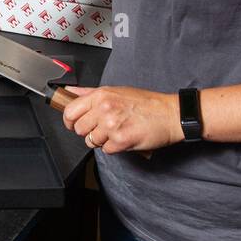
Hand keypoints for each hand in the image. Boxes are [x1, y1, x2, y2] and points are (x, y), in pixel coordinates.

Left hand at [60, 85, 184, 153]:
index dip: (70, 121)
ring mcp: (112, 125)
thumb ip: (89, 93)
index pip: (69, 111)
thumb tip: (69, 91)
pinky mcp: (120, 140)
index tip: (74, 124)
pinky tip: (124, 137)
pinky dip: (114, 147)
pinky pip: (106, 150)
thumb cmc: (146, 103)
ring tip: (116, 132)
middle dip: (88, 131)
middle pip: (78, 129)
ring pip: (91, 141)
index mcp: (101, 95)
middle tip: (102, 128)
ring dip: (102, 140)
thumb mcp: (116, 91)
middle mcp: (104, 108)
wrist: (171, 114)